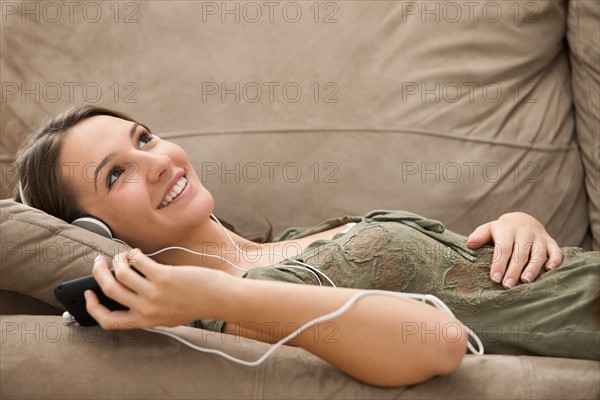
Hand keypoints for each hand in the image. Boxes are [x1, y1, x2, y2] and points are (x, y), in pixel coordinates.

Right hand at [85, 249, 226, 328]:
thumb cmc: (193, 304)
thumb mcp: (166, 316)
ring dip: (116, 260)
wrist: (217, 299)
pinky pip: (138, 262)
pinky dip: (133, 254)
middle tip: (98, 262)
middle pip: (109, 290)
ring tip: (121, 255)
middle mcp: (146, 309)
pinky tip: (137, 252)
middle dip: (98, 273)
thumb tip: (122, 287)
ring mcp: (154, 293)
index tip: (87, 293)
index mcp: (144, 322)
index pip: (108, 321)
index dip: (92, 307)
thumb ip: (145, 309)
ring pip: (120, 273)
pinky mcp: (163, 277)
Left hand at [466, 212, 562, 288]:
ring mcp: (539, 237)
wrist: (522, 220)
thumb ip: (479, 236)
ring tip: (526, 281)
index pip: (503, 248)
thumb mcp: (488, 229)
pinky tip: (550, 270)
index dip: (499, 263)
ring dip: (533, 268)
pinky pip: (556, 251)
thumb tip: (469, 245)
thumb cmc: (501, 231)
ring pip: (538, 253)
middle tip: (507, 286)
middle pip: (520, 253)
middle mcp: (524, 233)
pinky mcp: (551, 242)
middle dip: (514, 270)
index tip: (495, 278)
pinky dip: (555, 260)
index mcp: (507, 230)